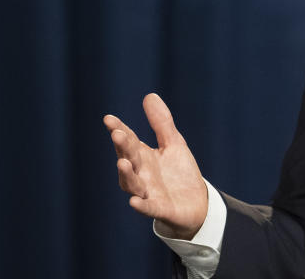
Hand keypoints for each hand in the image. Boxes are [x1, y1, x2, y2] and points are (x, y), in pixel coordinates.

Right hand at [103, 93, 207, 239]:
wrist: (195, 203)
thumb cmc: (178, 172)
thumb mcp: (173, 143)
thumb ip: (161, 123)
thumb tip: (149, 95)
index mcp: (143, 157)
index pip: (128, 141)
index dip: (119, 130)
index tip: (109, 118)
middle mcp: (141, 174)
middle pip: (129, 159)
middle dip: (123, 148)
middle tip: (117, 134)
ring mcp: (149, 192)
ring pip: (133, 184)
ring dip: (127, 174)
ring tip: (122, 161)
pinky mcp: (160, 208)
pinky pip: (148, 207)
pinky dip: (141, 205)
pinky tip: (134, 202)